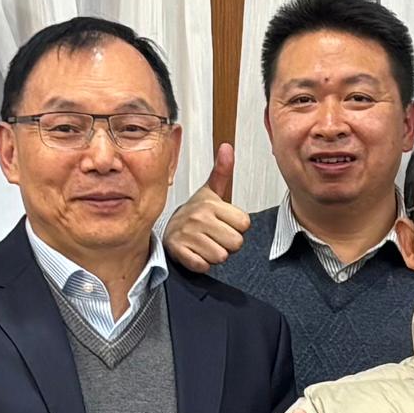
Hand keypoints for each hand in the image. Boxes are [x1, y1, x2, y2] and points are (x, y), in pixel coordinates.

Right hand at [165, 141, 250, 271]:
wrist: (168, 230)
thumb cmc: (195, 213)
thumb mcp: (210, 191)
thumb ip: (222, 170)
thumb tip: (227, 147)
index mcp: (210, 204)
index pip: (245, 224)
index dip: (237, 227)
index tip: (224, 223)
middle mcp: (199, 218)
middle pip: (236, 242)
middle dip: (228, 243)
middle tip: (215, 235)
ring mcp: (188, 236)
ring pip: (221, 256)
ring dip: (215, 254)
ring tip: (205, 243)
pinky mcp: (179, 252)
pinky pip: (203, 266)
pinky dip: (201, 264)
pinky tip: (196, 253)